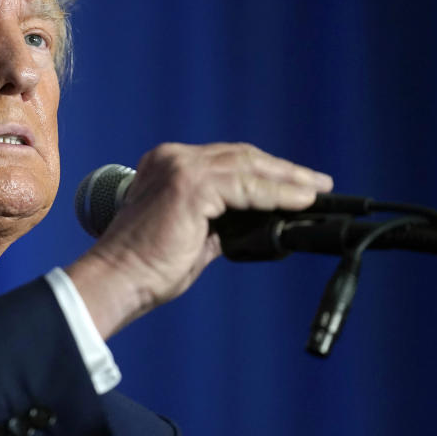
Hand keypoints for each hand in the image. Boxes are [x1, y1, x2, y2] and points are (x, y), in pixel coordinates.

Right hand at [67, 142, 332, 337]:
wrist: (119, 279)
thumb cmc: (147, 267)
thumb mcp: (192, 235)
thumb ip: (220, 222)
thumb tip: (260, 223)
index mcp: (167, 165)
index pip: (227, 160)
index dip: (265, 170)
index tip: (296, 183)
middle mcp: (172, 158)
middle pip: (241, 156)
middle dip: (283, 170)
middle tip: (318, 183)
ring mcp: (180, 168)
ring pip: (248, 167)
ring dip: (287, 180)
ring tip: (317, 191)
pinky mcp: (190, 185)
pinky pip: (246, 186)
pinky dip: (277, 194)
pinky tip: (300, 201)